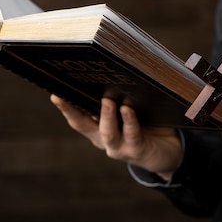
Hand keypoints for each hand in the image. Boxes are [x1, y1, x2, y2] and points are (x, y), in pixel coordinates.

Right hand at [50, 95, 181, 179]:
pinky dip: (129, 122)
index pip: (77, 117)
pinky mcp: (136, 151)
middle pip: (83, 126)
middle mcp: (103, 140)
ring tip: (107, 101)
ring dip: (106, 116)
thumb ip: (122, 97)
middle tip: (68, 94)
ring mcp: (119, 148)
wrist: (166, 152)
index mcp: (98, 129)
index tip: (55, 93)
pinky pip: (132, 135)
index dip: (65, 107)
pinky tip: (128, 110)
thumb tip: (117, 69)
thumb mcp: (131, 109)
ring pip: (108, 133)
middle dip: (73, 111)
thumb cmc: (147, 125)